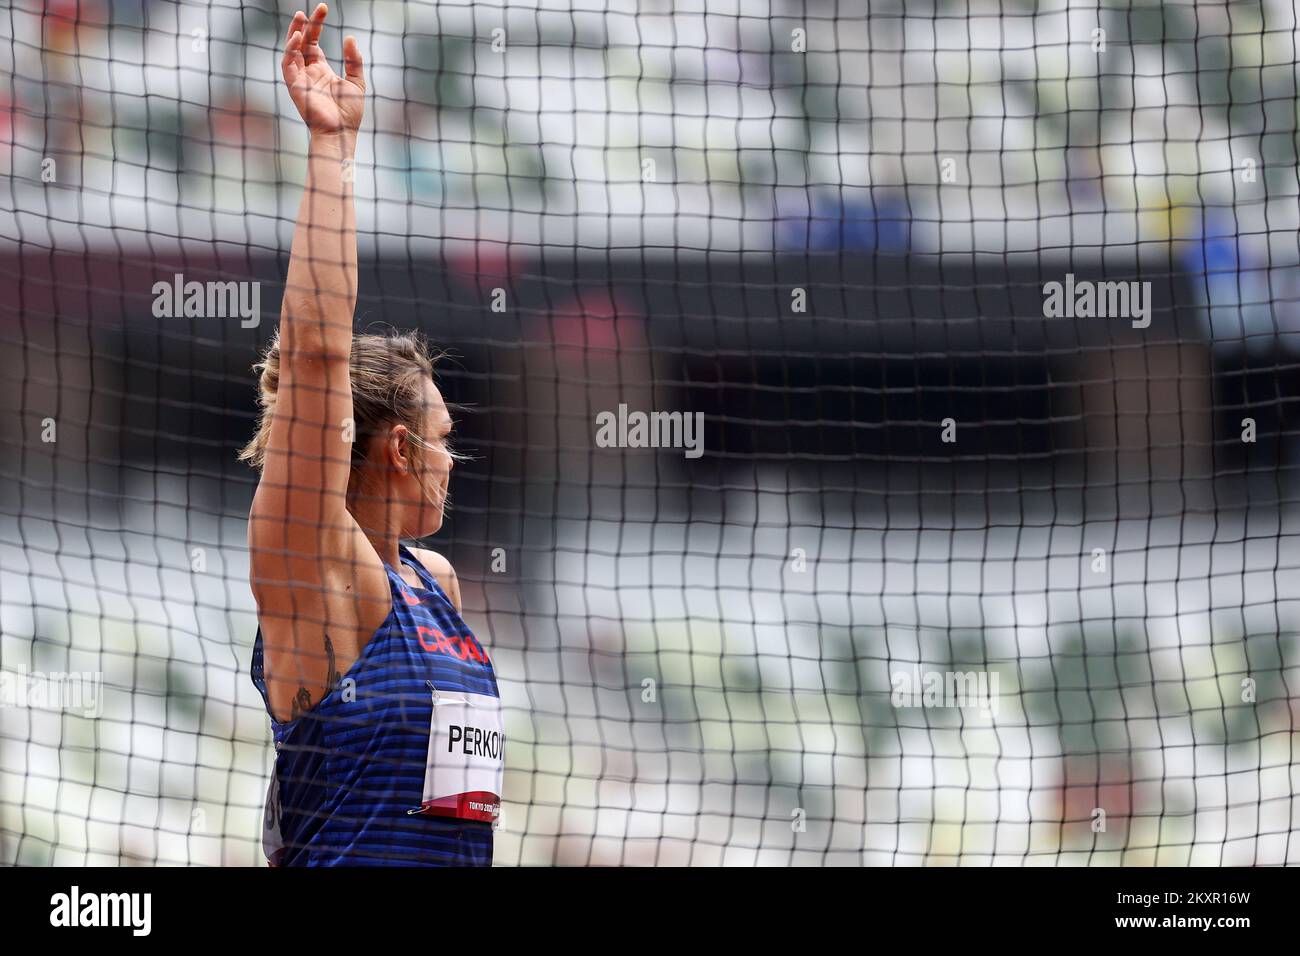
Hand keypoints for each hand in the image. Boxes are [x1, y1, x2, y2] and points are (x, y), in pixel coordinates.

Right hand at [281, 4, 364, 136]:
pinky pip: (287, 65)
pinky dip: (290, 51)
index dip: (316, 25)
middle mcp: (308, 72)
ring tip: (299, 17)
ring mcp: (300, 78)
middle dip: (303, 25)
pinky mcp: (295, 86)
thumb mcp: (357, 82)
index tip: (323, 8)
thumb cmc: (349, 113)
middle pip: (301, 42)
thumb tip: (350, 37)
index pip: (314, 42)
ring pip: (291, 50)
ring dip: (293, 33)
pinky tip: (297, 39)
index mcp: (321, 70)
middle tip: (308, 11)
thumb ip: (354, 60)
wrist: (342, 133)